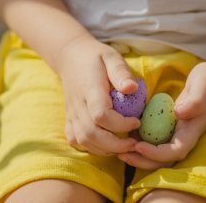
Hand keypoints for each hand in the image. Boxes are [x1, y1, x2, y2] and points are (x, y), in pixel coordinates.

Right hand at [56, 35, 140, 155]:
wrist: (70, 57)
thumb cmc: (95, 58)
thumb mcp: (111, 57)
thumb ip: (121, 72)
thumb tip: (132, 89)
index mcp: (89, 89)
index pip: (101, 115)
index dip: (121, 124)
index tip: (137, 120)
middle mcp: (78, 105)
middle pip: (91, 134)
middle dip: (115, 144)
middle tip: (134, 141)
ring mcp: (71, 113)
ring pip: (83, 141)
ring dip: (105, 149)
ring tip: (123, 144)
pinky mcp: (68, 119)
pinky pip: (75, 141)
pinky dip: (90, 147)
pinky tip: (105, 143)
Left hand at [118, 60, 205, 168]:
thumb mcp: (205, 84)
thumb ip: (196, 100)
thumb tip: (179, 113)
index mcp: (192, 129)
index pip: (175, 151)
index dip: (156, 154)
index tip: (138, 145)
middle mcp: (182, 135)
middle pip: (164, 159)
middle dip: (142, 160)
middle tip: (121, 155)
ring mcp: (174, 132)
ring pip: (156, 153)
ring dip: (138, 155)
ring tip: (118, 151)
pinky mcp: (166, 126)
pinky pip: (152, 139)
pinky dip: (138, 141)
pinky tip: (123, 134)